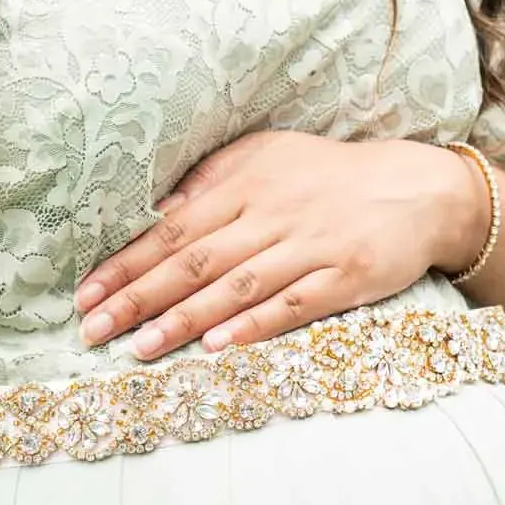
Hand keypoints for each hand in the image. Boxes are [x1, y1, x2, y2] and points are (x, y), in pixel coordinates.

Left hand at [75, 131, 490, 354]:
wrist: (418, 188)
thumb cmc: (331, 174)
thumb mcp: (269, 154)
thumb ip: (213, 179)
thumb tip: (159, 210)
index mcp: (246, 184)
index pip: (173, 230)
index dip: (127, 264)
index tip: (86, 295)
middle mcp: (272, 215)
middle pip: (195, 262)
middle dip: (139, 298)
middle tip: (93, 331)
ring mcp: (310, 248)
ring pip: (236, 288)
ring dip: (183, 320)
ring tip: (139, 349)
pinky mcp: (345, 278)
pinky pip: (292, 306)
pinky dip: (253, 327)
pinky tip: (217, 348)